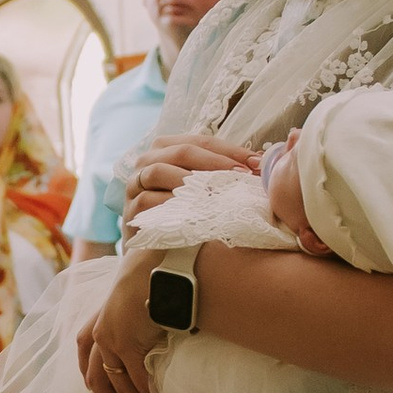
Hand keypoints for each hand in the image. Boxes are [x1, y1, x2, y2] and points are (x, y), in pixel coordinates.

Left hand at [83, 261, 164, 392]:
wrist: (153, 266)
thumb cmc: (148, 281)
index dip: (94, 384)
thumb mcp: (129, 304)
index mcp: (93, 327)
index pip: (87, 363)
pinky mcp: (128, 346)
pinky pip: (139, 383)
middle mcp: (96, 337)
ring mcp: (110, 343)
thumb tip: (144, 337)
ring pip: (119, 387)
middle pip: (97, 382)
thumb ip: (129, 323)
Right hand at [124, 134, 257, 222]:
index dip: (229, 149)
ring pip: (160, 171)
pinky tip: (196, 211)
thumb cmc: (185, 214)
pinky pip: (149, 200)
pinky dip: (173, 203)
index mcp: (165, 148)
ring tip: (220, 193)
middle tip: (241, 176)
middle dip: (215, 162)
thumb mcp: (204, 188)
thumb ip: (222, 172)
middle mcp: (146, 160)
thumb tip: (261, 162)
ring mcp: (135, 184)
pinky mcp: (131, 209)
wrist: (158, 252)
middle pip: (181, 151)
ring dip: (193, 181)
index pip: (200, 140)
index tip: (256, 163)